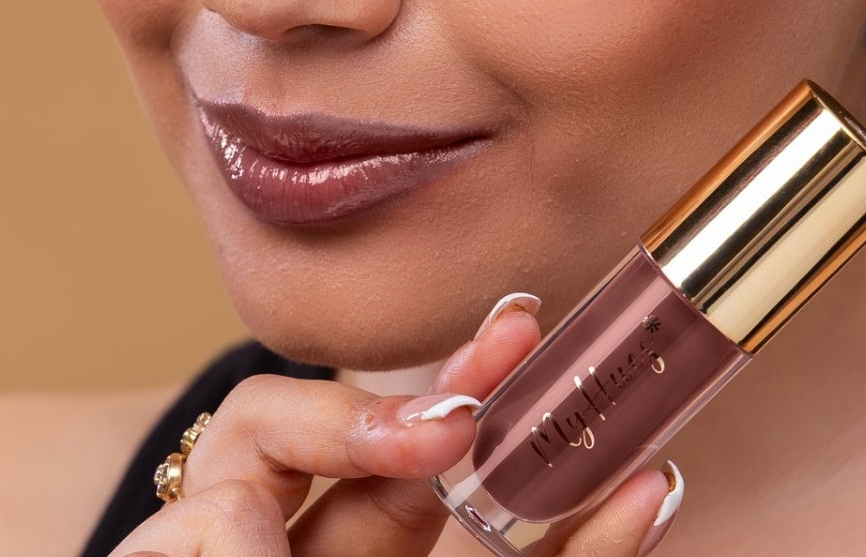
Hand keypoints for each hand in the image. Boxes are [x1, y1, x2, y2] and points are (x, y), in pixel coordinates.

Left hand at [108, 291, 683, 556]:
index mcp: (230, 538)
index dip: (353, 413)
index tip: (431, 435)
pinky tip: (647, 498)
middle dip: (469, 387)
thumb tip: (274, 493)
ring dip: (550, 458)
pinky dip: (590, 547)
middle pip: (397, 456)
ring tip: (610, 395)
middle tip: (523, 330)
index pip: (277, 431)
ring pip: (478, 525)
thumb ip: (217, 531)